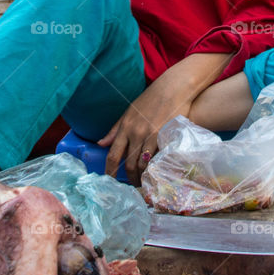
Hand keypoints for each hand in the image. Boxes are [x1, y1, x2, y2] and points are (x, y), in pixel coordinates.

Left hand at [98, 67, 195, 183]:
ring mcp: (152, 135)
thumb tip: (100, 144)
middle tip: (132, 186)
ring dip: (143, 177)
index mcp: (125, 127)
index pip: (113, 155)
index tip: (109, 182)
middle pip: (129, 164)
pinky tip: (157, 172)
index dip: (109, 171)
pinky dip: (156, 168)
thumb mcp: (128, 112)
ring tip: (144, 182)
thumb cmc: (150, 99)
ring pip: (144, 164)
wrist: (173, 88)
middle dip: (130, 178)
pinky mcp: (166, 136)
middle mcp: (136, 133)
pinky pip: (159, 158)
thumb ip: (114, 130)